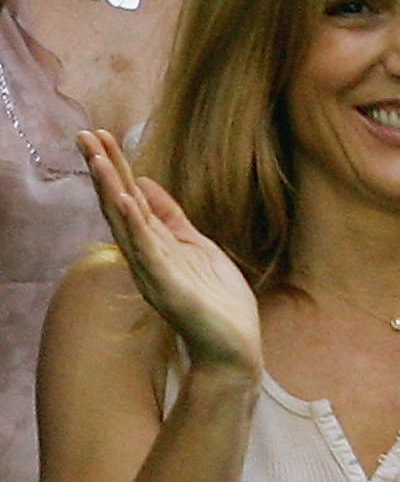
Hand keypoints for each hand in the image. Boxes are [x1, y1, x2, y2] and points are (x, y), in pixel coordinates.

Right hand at [76, 128, 260, 373]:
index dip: (114, 166)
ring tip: (96, 159)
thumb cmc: (216, 300)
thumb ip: (171, 218)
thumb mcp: (197, 246)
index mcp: (155, 243)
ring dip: (110, 189)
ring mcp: (153, 271)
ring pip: (125, 224)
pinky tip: (124, 200)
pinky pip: (147, 251)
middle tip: (84, 134)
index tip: (99, 134)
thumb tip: (145, 184)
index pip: (128, 197)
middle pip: (118, 204)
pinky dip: (134, 225)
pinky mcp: (166, 287)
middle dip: (103, 169)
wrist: (232, 347)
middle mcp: (146, 255)